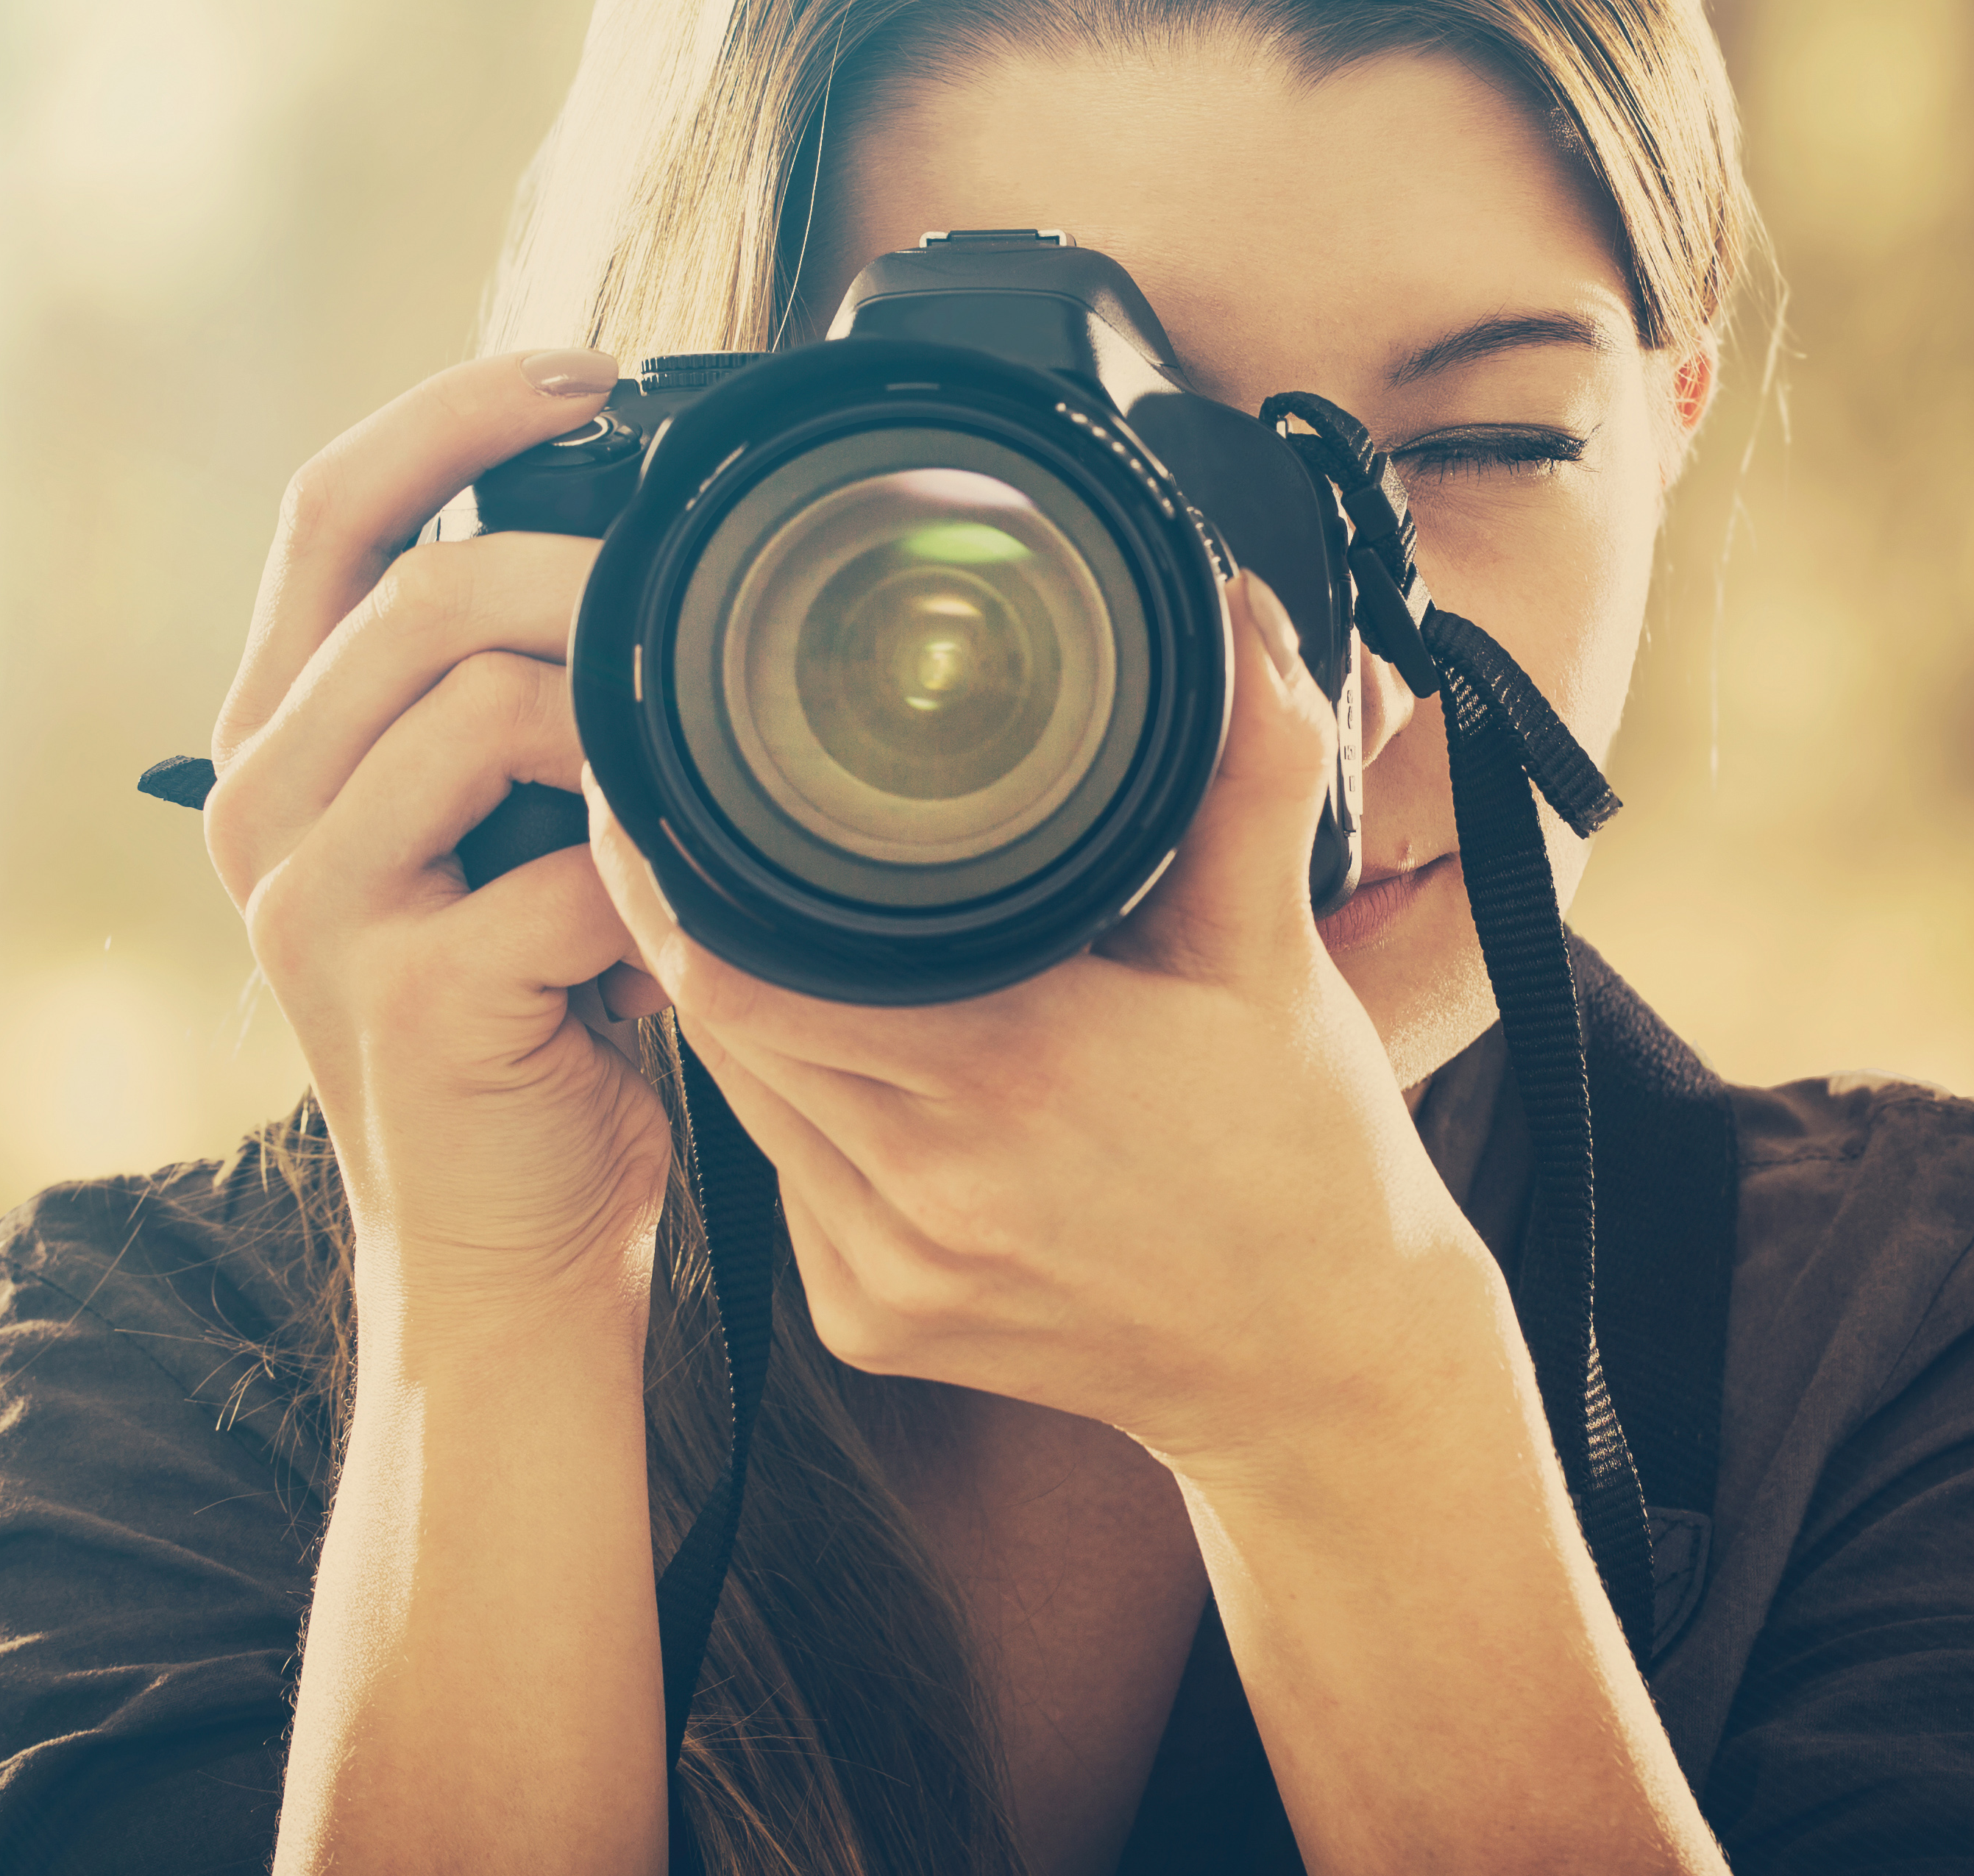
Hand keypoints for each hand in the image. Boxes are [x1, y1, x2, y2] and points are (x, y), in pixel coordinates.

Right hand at [202, 350, 677, 1327]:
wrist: (504, 1259)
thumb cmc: (531, 1026)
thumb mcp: (495, 827)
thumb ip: (515, 696)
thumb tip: (646, 540)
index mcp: (278, 738)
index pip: (329, 504)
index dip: (457, 411)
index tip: (594, 373)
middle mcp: (262, 807)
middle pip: (418, 591)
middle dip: (582, 565)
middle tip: (701, 589)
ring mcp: (315, 909)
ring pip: (481, 706)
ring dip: (624, 715)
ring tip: (697, 765)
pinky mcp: (406, 1002)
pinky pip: (559, 869)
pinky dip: (656, 869)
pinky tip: (695, 903)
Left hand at [592, 570, 1500, 1467]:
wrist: (1322, 1364)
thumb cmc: (1301, 1150)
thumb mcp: (1272, 949)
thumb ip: (1247, 768)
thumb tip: (1236, 609)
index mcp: (1009, 1078)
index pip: (748, 971)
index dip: (675, 882)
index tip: (651, 792)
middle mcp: (926, 1191)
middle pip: (722, 1026)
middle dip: (694, 928)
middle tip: (680, 829)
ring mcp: (887, 1276)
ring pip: (740, 1103)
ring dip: (735, 1014)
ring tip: (744, 921)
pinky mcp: (869, 1328)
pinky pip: (783, 1182)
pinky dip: (789, 1105)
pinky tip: (834, 1052)